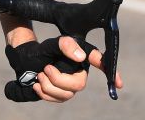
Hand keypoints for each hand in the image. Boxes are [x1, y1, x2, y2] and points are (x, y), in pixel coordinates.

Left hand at [5, 35, 122, 102]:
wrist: (26, 61)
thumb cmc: (42, 51)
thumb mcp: (51, 44)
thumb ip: (66, 45)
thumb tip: (81, 57)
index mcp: (81, 56)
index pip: (98, 62)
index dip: (111, 72)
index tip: (119, 84)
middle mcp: (80, 71)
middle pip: (79, 84)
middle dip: (58, 79)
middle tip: (45, 69)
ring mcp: (71, 84)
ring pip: (67, 94)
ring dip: (48, 85)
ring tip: (39, 74)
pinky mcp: (62, 94)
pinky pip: (58, 100)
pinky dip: (44, 93)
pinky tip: (37, 85)